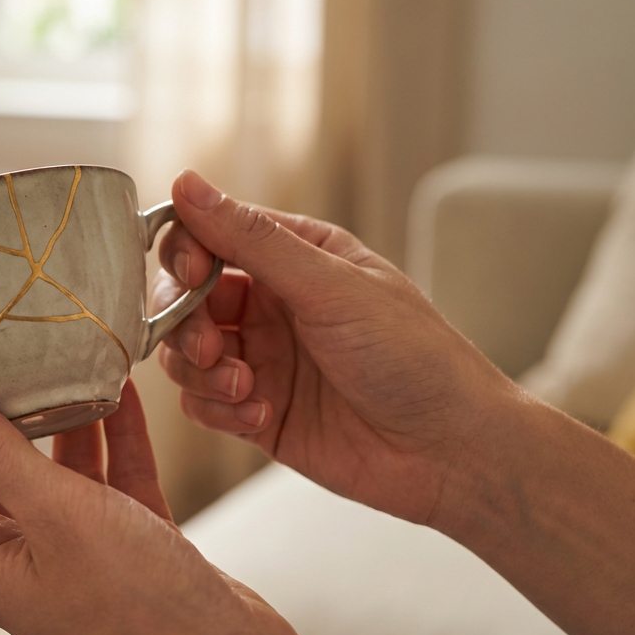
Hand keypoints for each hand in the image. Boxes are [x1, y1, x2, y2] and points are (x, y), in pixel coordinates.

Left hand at [0, 361, 323, 634]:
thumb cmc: (140, 610)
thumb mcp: (57, 517)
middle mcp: (25, 558)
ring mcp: (79, 556)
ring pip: (54, 471)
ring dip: (57, 416)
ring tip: (53, 355)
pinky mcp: (132, 549)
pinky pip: (111, 482)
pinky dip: (114, 439)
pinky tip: (121, 393)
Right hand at [152, 170, 517, 524]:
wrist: (451, 451)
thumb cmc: (414, 357)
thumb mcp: (330, 286)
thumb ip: (252, 238)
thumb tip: (187, 183)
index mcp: (294, 255)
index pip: (207, 234)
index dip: (184, 253)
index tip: (192, 276)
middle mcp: (271, 303)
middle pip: (183, 296)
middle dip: (184, 322)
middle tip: (210, 348)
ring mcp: (262, 359)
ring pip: (183, 353)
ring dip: (200, 372)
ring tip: (246, 388)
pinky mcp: (256, 413)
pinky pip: (200, 404)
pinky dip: (217, 410)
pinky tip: (262, 417)